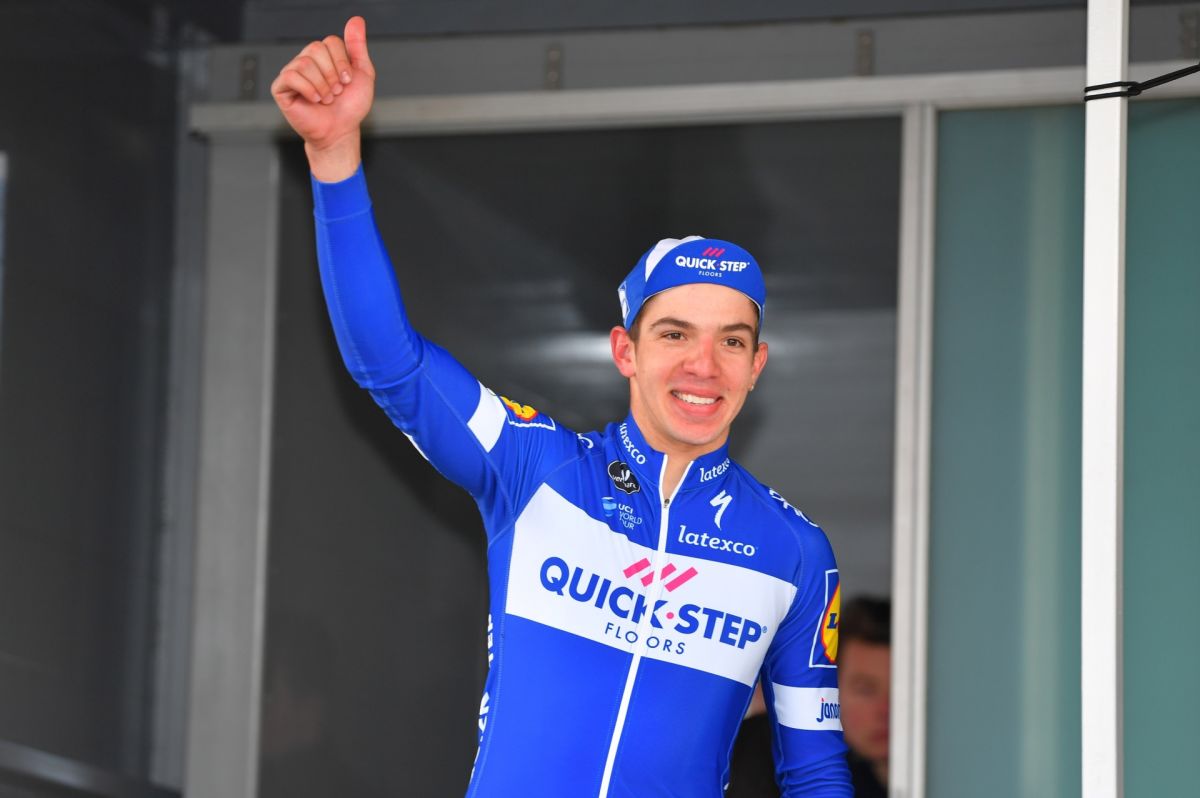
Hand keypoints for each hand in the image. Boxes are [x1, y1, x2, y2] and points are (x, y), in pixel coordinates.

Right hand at [271, 16, 375, 180]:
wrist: (340, 132)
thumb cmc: (350, 107)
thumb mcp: (362, 74)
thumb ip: (357, 46)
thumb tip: (356, 20)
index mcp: (324, 56)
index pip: (330, 41)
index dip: (342, 62)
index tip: (347, 80)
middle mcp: (306, 61)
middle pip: (316, 48)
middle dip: (332, 73)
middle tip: (336, 91)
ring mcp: (292, 73)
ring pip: (305, 62)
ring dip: (322, 85)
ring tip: (326, 99)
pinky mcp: (281, 87)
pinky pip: (291, 76)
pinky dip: (308, 89)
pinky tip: (314, 100)